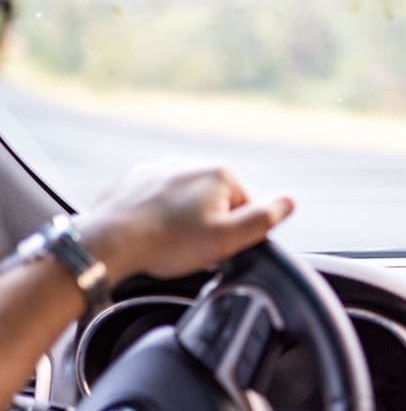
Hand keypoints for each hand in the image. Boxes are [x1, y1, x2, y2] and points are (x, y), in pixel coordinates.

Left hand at [77, 158, 293, 283]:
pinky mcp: (137, 178)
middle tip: (189, 248)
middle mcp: (193, 162)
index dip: (233, 233)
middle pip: (216, 201)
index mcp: (220, 174)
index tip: (213, 248)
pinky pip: (159, 198)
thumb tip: (290, 201)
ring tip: (166, 242)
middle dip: (207, 224)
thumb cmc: (169, 243)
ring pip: (186, 199)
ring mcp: (162, 167)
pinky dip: (158, 214)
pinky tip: (149, 233)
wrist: (110, 241)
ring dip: (182, 218)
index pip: (244, 207)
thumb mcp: (228, 239)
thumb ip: (264, 219)